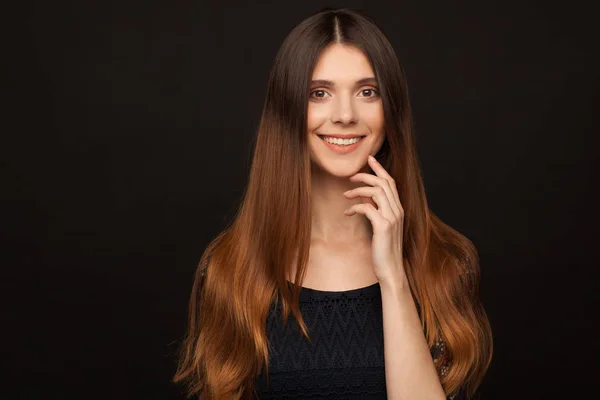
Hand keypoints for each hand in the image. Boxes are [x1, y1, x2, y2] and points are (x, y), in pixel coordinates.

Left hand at [343, 155, 406, 286]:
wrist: (391, 269)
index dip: (380, 169)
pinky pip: (367, 208)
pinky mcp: (383, 226)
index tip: (369, 159)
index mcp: (399, 209)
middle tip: (351, 176)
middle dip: (366, 175)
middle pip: (383, 182)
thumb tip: (366, 198)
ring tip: (346, 195)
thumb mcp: (381, 227)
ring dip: (358, 190)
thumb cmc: (384, 250)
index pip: (391, 182)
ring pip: (376, 191)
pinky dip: (355, 207)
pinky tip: (347, 213)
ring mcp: (392, 218)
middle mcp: (398, 210)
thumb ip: (377, 211)